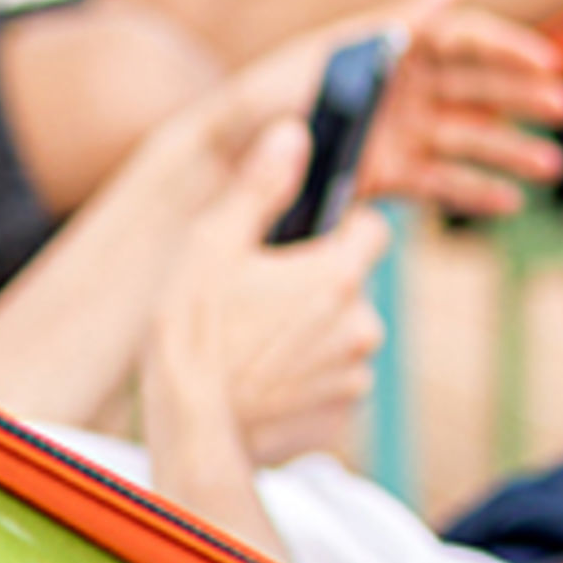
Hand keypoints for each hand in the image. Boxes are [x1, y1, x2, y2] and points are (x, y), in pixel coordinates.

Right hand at [151, 119, 393, 468]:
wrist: (188, 428)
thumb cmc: (193, 335)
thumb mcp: (212, 246)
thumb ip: (260, 188)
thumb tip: (293, 134)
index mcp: (340, 275)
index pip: (374, 228)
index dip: (343, 228)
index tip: (306, 240)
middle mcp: (363, 324)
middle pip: (354, 286)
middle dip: (319, 288)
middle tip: (262, 301)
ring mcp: (355, 373)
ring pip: (343, 337)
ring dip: (313, 336)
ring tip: (255, 346)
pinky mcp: (341, 416)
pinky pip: (331, 383)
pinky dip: (306, 380)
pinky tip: (264, 380)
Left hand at [218, 0, 562, 221]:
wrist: (224, 159)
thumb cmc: (273, 93)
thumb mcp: (334, 52)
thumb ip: (398, 22)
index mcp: (397, 46)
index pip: (467, 40)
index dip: (510, 48)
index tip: (549, 60)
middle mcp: (410, 88)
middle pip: (481, 88)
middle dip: (523, 98)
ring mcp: (404, 132)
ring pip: (471, 139)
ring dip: (511, 150)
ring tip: (549, 166)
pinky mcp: (392, 176)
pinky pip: (444, 183)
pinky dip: (476, 192)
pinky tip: (510, 201)